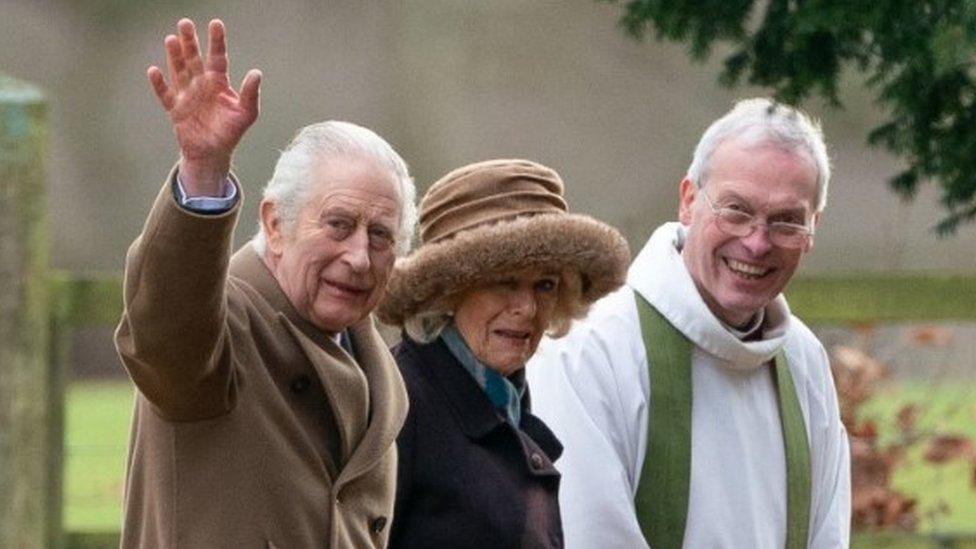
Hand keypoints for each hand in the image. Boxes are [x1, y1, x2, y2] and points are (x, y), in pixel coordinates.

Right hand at [148, 18, 260, 194]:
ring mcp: (186, 95)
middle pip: (194, 59)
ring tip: (171, 39)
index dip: (217, 41)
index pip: (218, 57)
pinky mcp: (175, 109)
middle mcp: (201, 84)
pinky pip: (165, 94)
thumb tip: (256, 72)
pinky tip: (154, 71)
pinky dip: (159, 84)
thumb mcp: (247, 113)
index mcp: (218, 83)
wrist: (213, 153)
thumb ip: (251, 93)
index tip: (215, 23)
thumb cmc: (231, 132)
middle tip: (185, 22)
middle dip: (190, 42)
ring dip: (174, 56)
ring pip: (179, 71)